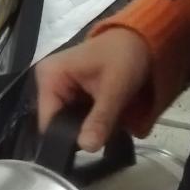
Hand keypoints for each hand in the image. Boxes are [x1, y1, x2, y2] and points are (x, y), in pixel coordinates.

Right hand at [36, 30, 151, 151]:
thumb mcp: (115, 89)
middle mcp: (47, 83)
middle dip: (80, 134)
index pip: (48, 121)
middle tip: (104, 140)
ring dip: (88, 130)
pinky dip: (91, 122)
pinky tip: (106, 123)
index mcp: (49, 77)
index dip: (66, 139)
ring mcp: (59, 88)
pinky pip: (76, 117)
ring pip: (68, 123)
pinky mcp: (71, 94)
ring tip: (108, 131)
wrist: (142, 40)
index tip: (88, 150)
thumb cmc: (125, 57)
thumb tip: (87, 148)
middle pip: (57, 124)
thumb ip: (100, 119)